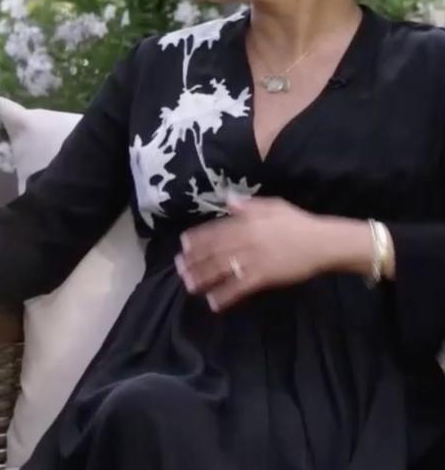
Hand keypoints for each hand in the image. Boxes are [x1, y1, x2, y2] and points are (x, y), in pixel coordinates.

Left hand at [175, 195, 332, 311]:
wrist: (323, 242)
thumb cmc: (298, 222)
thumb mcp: (272, 205)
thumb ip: (248, 204)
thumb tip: (228, 199)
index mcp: (246, 221)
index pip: (215, 230)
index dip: (197, 238)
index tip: (183, 244)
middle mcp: (245, 239)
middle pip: (213, 250)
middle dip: (194, 260)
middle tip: (179, 268)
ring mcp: (253, 258)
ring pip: (221, 269)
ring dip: (203, 278)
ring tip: (189, 285)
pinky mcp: (264, 276)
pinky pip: (239, 287)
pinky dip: (224, 295)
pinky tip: (213, 303)